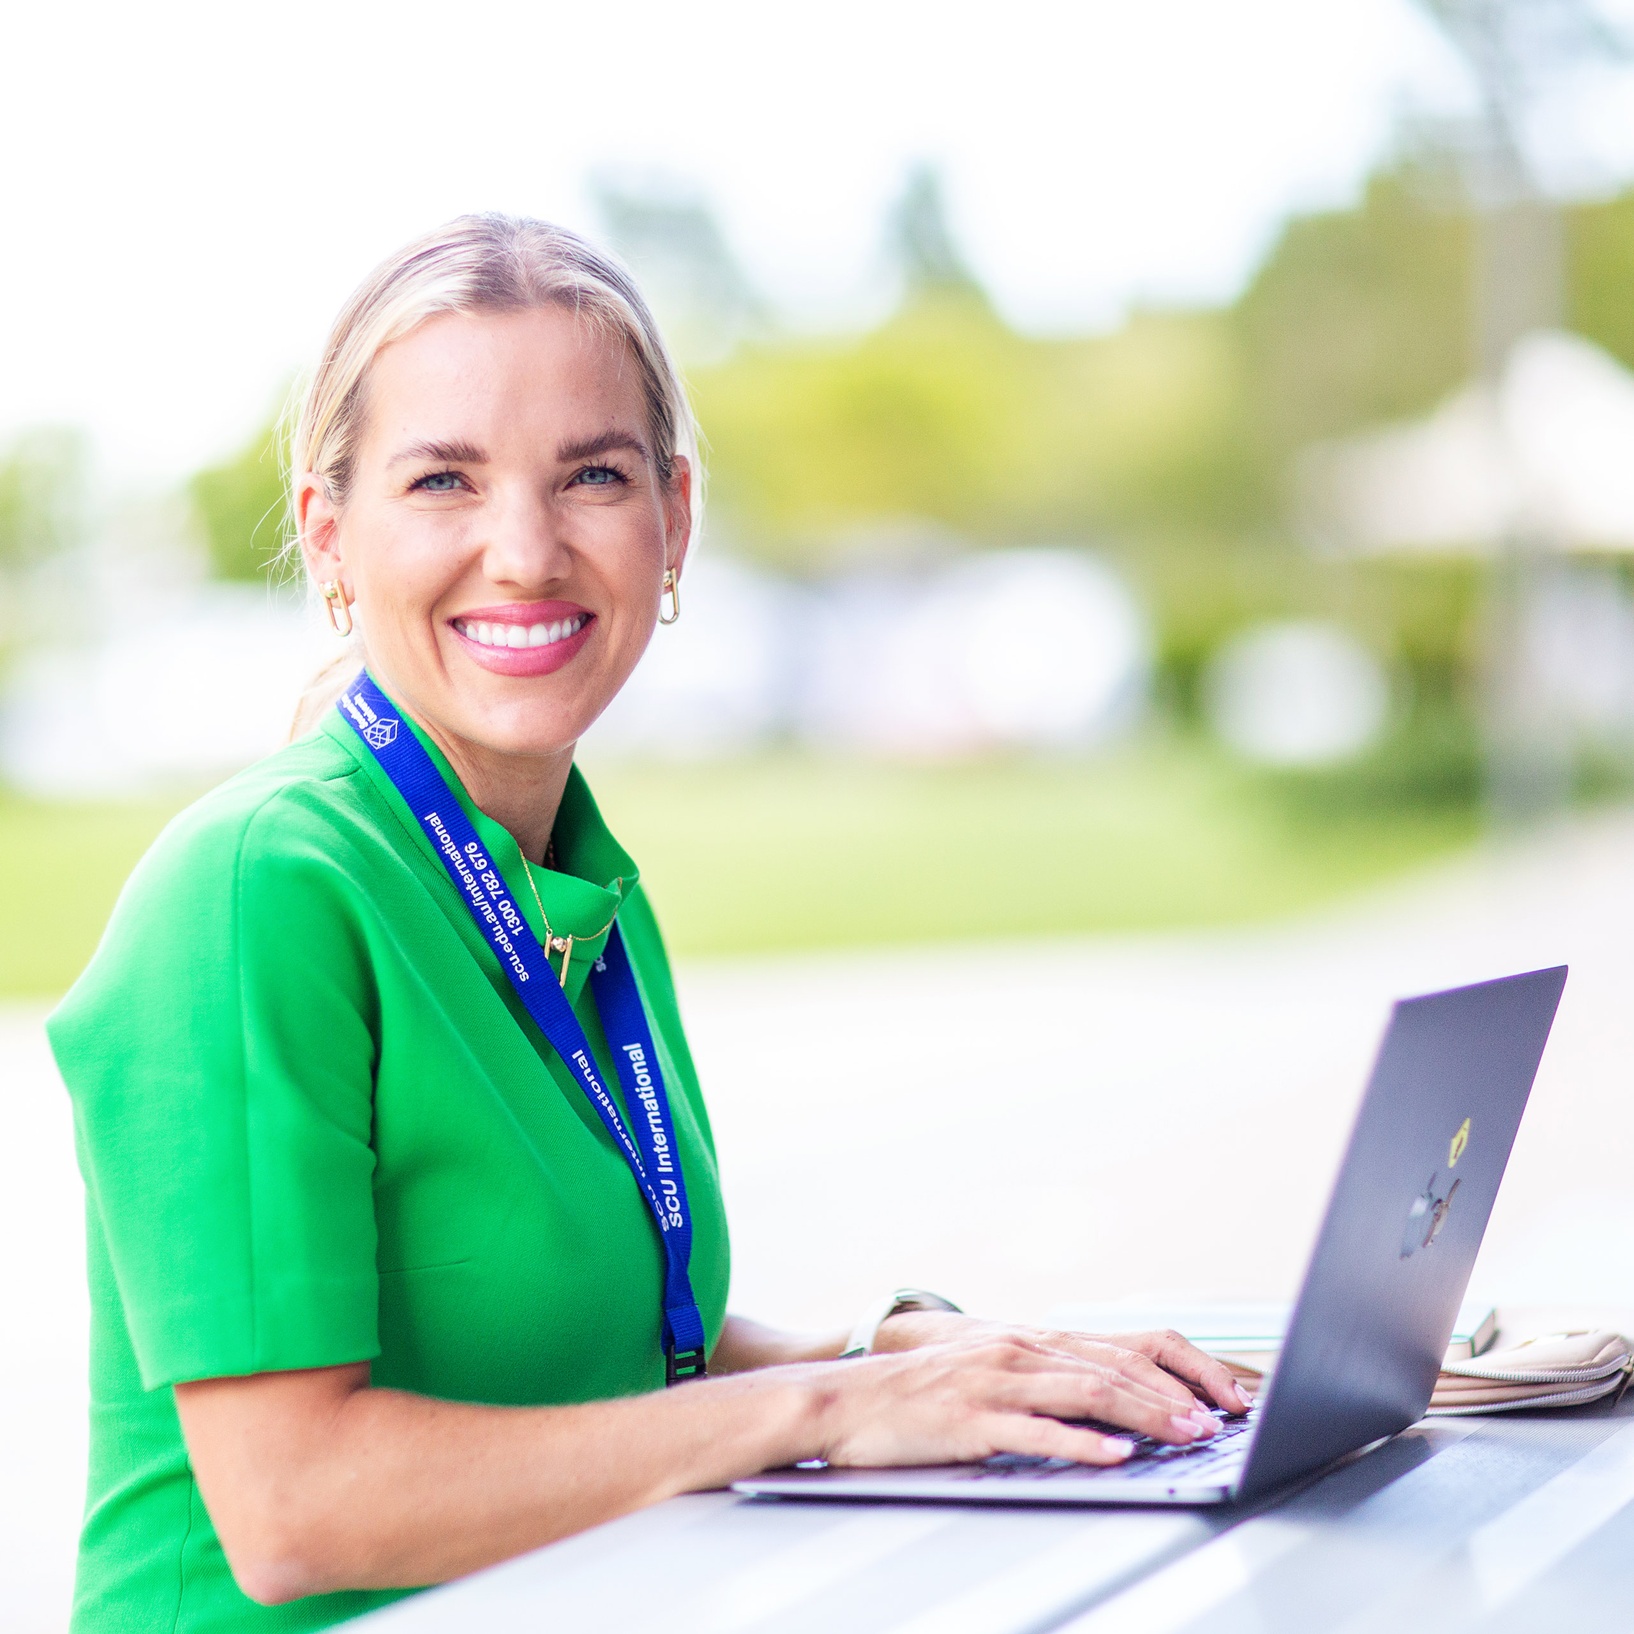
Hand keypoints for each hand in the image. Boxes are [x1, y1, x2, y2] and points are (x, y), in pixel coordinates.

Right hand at [877, 1314, 1246, 1417]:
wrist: (847, 1400)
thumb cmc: (918, 1398)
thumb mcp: (988, 1379)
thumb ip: (1041, 1388)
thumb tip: (1107, 1415)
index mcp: (1028, 1344)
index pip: (1120, 1349)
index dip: (1175, 1372)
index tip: (1219, 1397)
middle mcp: (1019, 1354)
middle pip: (1113, 1368)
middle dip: (1173, 1397)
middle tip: (1218, 1423)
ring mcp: (996, 1384)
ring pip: (1086, 1393)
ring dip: (1143, 1416)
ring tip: (1184, 1437)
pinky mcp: (973, 1419)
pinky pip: (1037, 1431)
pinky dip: (1082, 1444)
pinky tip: (1114, 1456)